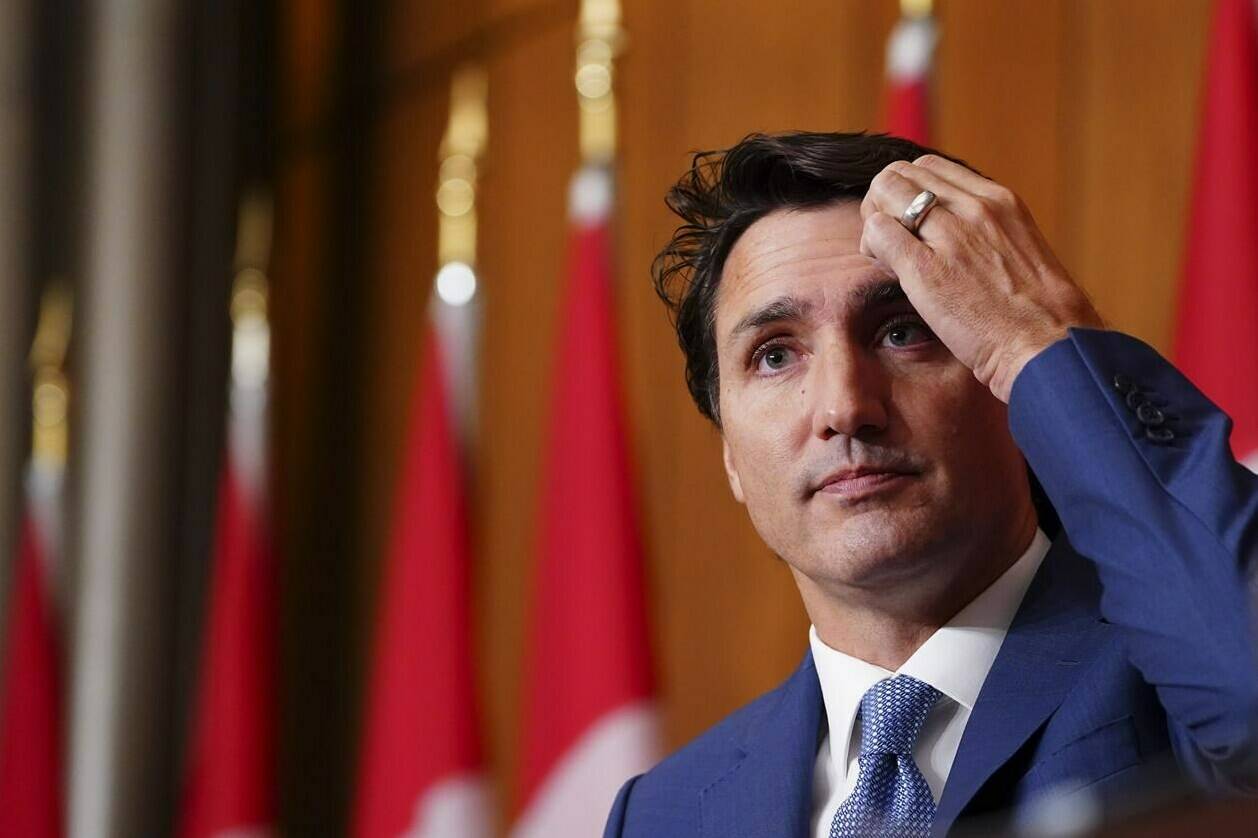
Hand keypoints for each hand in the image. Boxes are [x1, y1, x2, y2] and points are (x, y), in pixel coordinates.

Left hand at [858, 155, 1103, 402]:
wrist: (1047, 345)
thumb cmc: (1036, 313)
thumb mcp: (1017, 249)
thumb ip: (985, 232)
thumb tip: (950, 231)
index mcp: (998, 200)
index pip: (929, 168)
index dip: (908, 191)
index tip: (909, 221)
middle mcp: (973, 207)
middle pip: (900, 175)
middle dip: (884, 202)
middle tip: (889, 237)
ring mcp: (949, 235)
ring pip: (884, 194)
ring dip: (874, 220)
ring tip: (886, 254)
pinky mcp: (925, 268)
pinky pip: (878, 232)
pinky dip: (871, 245)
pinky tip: (885, 268)